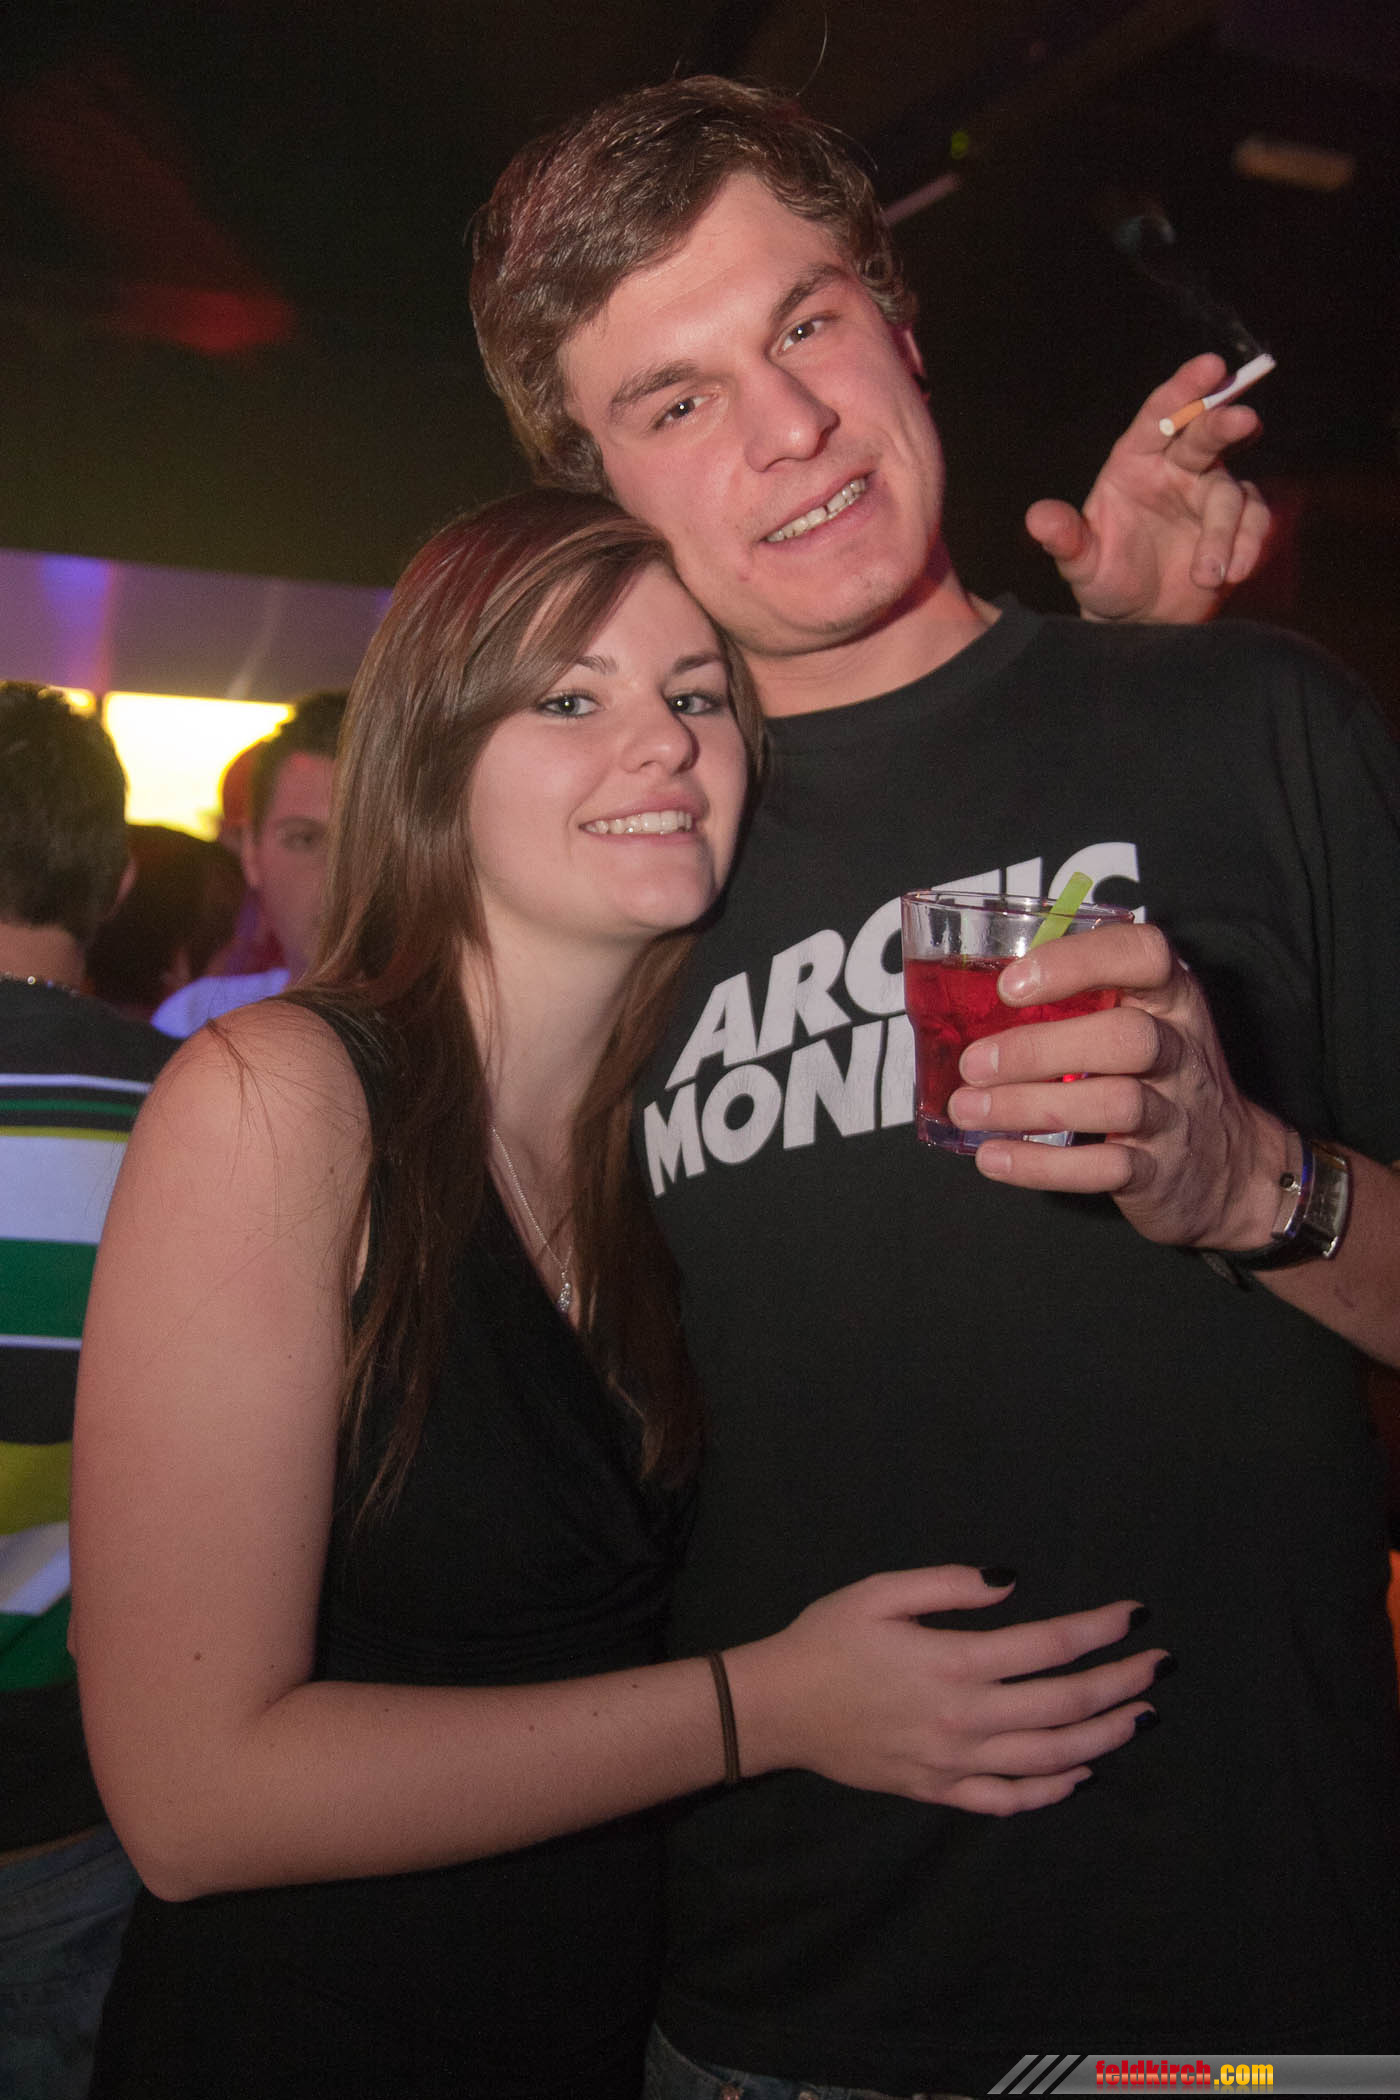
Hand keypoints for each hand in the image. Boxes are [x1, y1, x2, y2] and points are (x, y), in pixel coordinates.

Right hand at [727, 1567, 1163, 1815]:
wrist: (779, 1709)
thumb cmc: (828, 1640)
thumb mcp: (880, 1592)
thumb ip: (948, 1585)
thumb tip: (1011, 1582)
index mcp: (953, 1663)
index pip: (1048, 1646)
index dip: (1098, 1630)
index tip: (1135, 1614)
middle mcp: (965, 1718)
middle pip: (1064, 1705)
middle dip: (1120, 1683)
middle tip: (1160, 1666)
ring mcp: (956, 1763)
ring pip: (1050, 1757)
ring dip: (1104, 1737)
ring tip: (1140, 1716)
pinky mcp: (941, 1791)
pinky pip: (1009, 1799)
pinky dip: (1052, 1789)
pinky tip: (1081, 1772)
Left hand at [948, 921, 1287, 1248]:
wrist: (1231, 1169)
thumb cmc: (1161, 1080)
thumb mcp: (1142, 1024)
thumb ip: (1080, 1003)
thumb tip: (971, 1000)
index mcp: (1171, 1000)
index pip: (1144, 955)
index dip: (1077, 962)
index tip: (1011, 985)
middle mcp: (1181, 1051)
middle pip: (1125, 1038)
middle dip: (1040, 1049)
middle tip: (974, 1064)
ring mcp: (1176, 1114)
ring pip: (1115, 1103)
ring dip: (1029, 1106)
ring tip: (968, 1109)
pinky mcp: (1161, 1172)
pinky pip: (1103, 1169)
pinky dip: (1042, 1165)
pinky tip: (994, 1158)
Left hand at [1024, 354, 1270, 624]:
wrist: (1138, 620)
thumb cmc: (1105, 578)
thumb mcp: (1080, 563)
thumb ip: (1065, 539)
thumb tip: (1037, 519)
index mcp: (1136, 460)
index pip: (1159, 416)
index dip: (1183, 389)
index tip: (1210, 365)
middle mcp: (1177, 468)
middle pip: (1205, 435)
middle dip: (1224, 424)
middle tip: (1244, 420)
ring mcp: (1210, 495)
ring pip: (1231, 493)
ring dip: (1223, 531)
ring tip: (1208, 576)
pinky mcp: (1238, 525)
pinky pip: (1255, 523)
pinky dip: (1249, 546)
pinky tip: (1234, 573)